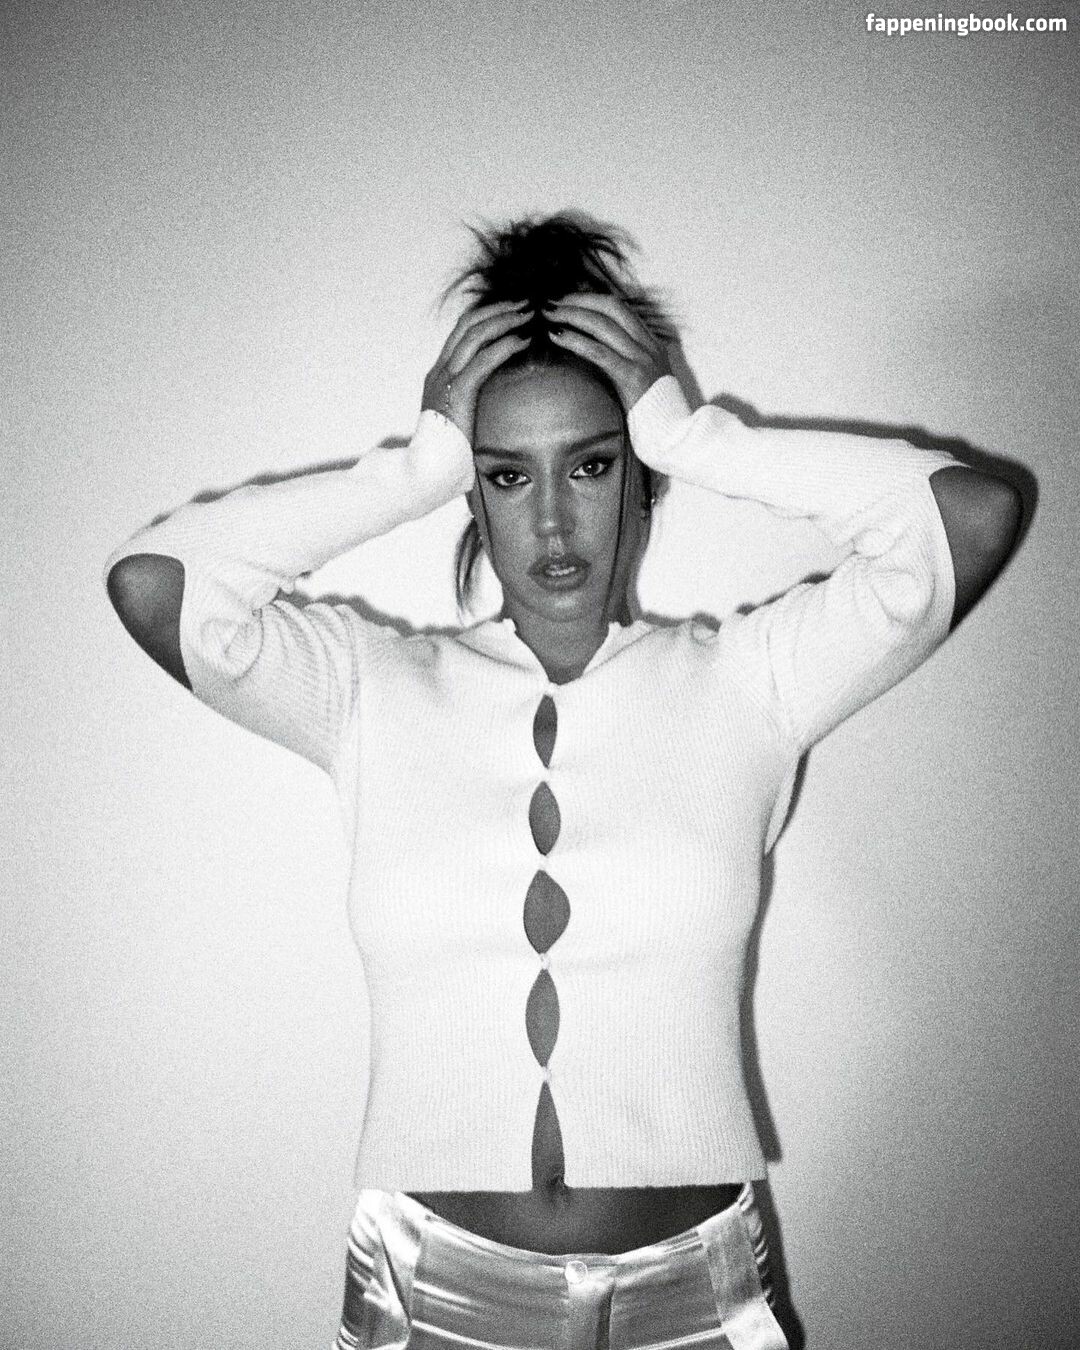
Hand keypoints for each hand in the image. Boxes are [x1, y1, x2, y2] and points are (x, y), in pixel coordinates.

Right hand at [422, 300, 531, 442]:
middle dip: (498, 311)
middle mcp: (439, 372)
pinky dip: (504, 346)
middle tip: (525, 305)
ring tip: (528, 315)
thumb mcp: (459, 423)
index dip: (487, 317)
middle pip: (468, 325)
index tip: (511, 312)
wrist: (425, 474)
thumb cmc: (446, 456)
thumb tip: (494, 406)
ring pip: (475, 335)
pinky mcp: (457, 393)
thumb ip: (472, 407)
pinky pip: (483, 360)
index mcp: (439, 377)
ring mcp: (445, 380)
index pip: (462, 333)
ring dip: (504, 321)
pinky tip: (522, 341)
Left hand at [543, 292, 672, 412]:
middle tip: (553, 301)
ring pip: (603, 324)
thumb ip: (624, 365)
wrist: (676, 438)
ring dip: (572, 314)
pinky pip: (599, 352)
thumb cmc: (654, 418)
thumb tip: (593, 356)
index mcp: (652, 345)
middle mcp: (649, 346)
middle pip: (612, 307)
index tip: (568, 300)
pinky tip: (557, 336)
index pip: (621, 309)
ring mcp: (642, 359)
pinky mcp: (632, 377)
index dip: (593, 300)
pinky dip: (575, 340)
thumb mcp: (642, 384)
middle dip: (580, 300)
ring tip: (549, 314)